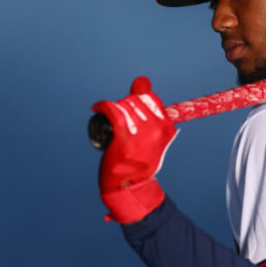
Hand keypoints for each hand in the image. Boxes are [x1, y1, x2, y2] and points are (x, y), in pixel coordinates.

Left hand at [92, 76, 177, 222]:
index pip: (151, 98)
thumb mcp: (151, 135)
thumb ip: (148, 109)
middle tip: (117, 117)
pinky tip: (98, 108)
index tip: (129, 109)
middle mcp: (158, 129)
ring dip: (114, 108)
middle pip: (136, 100)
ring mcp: (142, 133)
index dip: (137, 99)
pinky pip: (113, 111)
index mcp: (167, 127)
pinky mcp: (125, 137)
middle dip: (124, 104)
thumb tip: (141, 80)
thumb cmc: (138, 160)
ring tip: (109, 116)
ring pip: (124, 105)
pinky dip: (103, 106)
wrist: (130, 186)